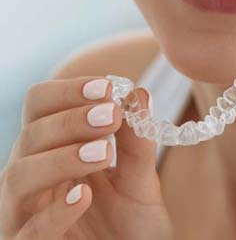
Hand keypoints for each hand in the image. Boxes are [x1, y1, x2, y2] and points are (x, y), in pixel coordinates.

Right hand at [0, 77, 172, 238]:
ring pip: (19, 176)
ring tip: (103, 152)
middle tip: (111, 115)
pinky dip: (53, 212)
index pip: (40, 107)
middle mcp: (33, 177)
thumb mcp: (139, 180)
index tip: (106, 87)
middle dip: (71, 120)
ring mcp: (24, 215)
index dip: (67, 91)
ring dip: (61, 157)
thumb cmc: (129, 225)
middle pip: (30, 135)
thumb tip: (139, 94)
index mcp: (53, 150)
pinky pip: (26, 233)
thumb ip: (137, 142)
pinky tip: (84, 195)